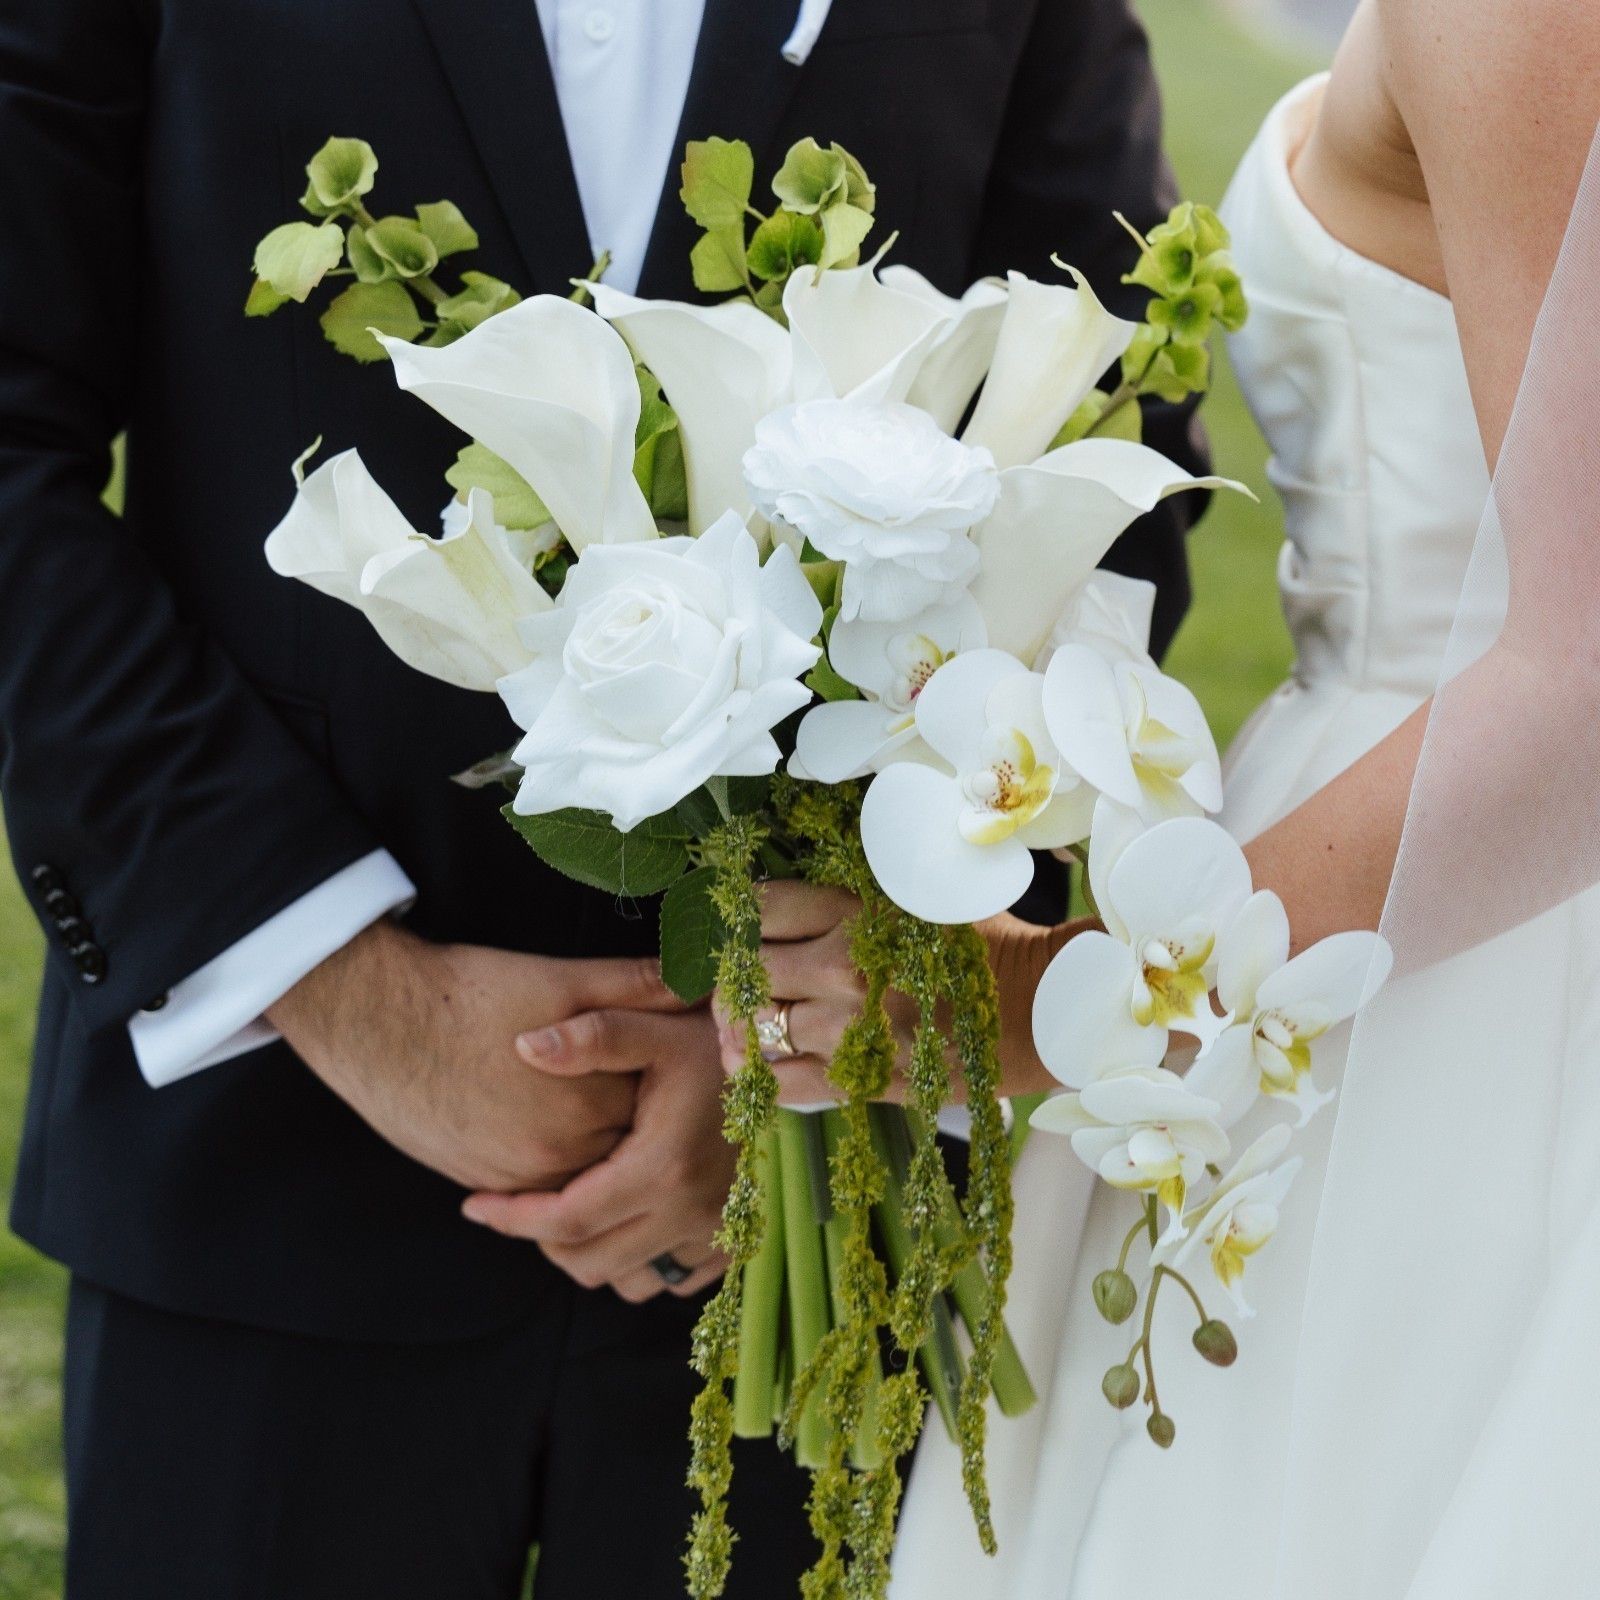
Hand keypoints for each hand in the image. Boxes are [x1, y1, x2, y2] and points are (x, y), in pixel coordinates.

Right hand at [267, 918, 680, 1192]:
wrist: (377, 1022)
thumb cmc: (471, 993)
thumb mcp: (562, 979)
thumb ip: (634, 986)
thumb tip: (696, 980)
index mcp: (589, 1101)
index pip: (658, 1107)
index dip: (667, 1081)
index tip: (672, 1062)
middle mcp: (559, 1152)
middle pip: (626, 1150)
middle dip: (640, 1123)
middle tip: (646, 1091)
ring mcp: (519, 1175)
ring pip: (586, 1177)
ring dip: (600, 1150)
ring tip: (602, 1109)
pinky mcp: (484, 1181)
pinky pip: (540, 1191)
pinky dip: (559, 1168)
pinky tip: (557, 1126)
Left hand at [460, 1006, 734, 1302]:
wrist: (788, 1065)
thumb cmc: (716, 1041)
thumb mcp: (653, 1027)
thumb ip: (591, 1035)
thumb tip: (526, 1045)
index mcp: (663, 1166)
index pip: (566, 1220)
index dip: (512, 1218)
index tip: (474, 1205)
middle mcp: (692, 1211)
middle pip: (588, 1262)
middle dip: (543, 1239)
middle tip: (523, 1202)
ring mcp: (717, 1232)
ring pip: (628, 1281)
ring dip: (592, 1254)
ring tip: (574, 1209)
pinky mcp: (733, 1241)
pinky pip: (671, 1281)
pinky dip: (638, 1261)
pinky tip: (624, 1219)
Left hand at [716, 882, 1089, 1103]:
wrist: (1038, 1013)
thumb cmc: (985, 948)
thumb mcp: (925, 893)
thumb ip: (864, 890)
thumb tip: (814, 888)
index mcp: (856, 914)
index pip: (764, 907)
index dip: (747, 913)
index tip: (751, 923)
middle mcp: (842, 970)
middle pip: (748, 969)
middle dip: (738, 972)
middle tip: (743, 976)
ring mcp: (847, 1030)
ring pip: (754, 1028)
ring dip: (739, 1024)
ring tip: (742, 1021)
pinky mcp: (859, 1081)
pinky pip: (779, 1083)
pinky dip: (758, 1074)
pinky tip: (758, 1062)